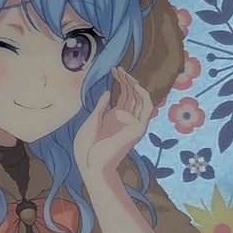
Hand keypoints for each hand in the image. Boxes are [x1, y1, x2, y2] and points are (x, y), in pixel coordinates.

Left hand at [73, 67, 153, 182]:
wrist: (90, 163)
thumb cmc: (87, 146)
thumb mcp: (92, 120)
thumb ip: (101, 107)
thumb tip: (106, 92)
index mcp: (115, 117)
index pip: (124, 95)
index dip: (120, 81)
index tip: (113, 69)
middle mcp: (127, 119)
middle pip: (132, 94)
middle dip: (127, 80)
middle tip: (118, 68)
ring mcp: (133, 124)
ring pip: (141, 99)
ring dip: (136, 85)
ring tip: (126, 74)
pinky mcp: (138, 129)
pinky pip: (146, 109)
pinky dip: (143, 96)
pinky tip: (134, 86)